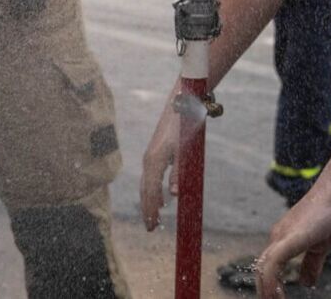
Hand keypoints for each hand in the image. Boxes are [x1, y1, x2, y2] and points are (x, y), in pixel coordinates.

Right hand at [137, 89, 206, 230]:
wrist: (182, 102)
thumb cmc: (185, 126)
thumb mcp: (186, 150)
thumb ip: (180, 172)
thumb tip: (173, 194)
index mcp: (154, 162)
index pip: (150, 192)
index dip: (150, 210)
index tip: (152, 226)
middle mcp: (148, 160)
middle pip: (145, 191)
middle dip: (147, 210)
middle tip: (151, 229)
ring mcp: (150, 156)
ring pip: (146, 184)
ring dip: (149, 202)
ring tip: (154, 218)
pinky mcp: (156, 153)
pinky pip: (151, 177)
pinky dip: (153, 190)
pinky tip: (161, 198)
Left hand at [254, 190, 330, 297]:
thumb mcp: (321, 245)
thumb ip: (311, 264)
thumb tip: (306, 283)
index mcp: (282, 239)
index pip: (267, 266)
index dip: (268, 285)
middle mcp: (277, 237)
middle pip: (261, 269)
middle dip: (264, 290)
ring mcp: (282, 236)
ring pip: (263, 267)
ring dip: (266, 289)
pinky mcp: (290, 237)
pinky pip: (273, 262)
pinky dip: (271, 280)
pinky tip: (277, 294)